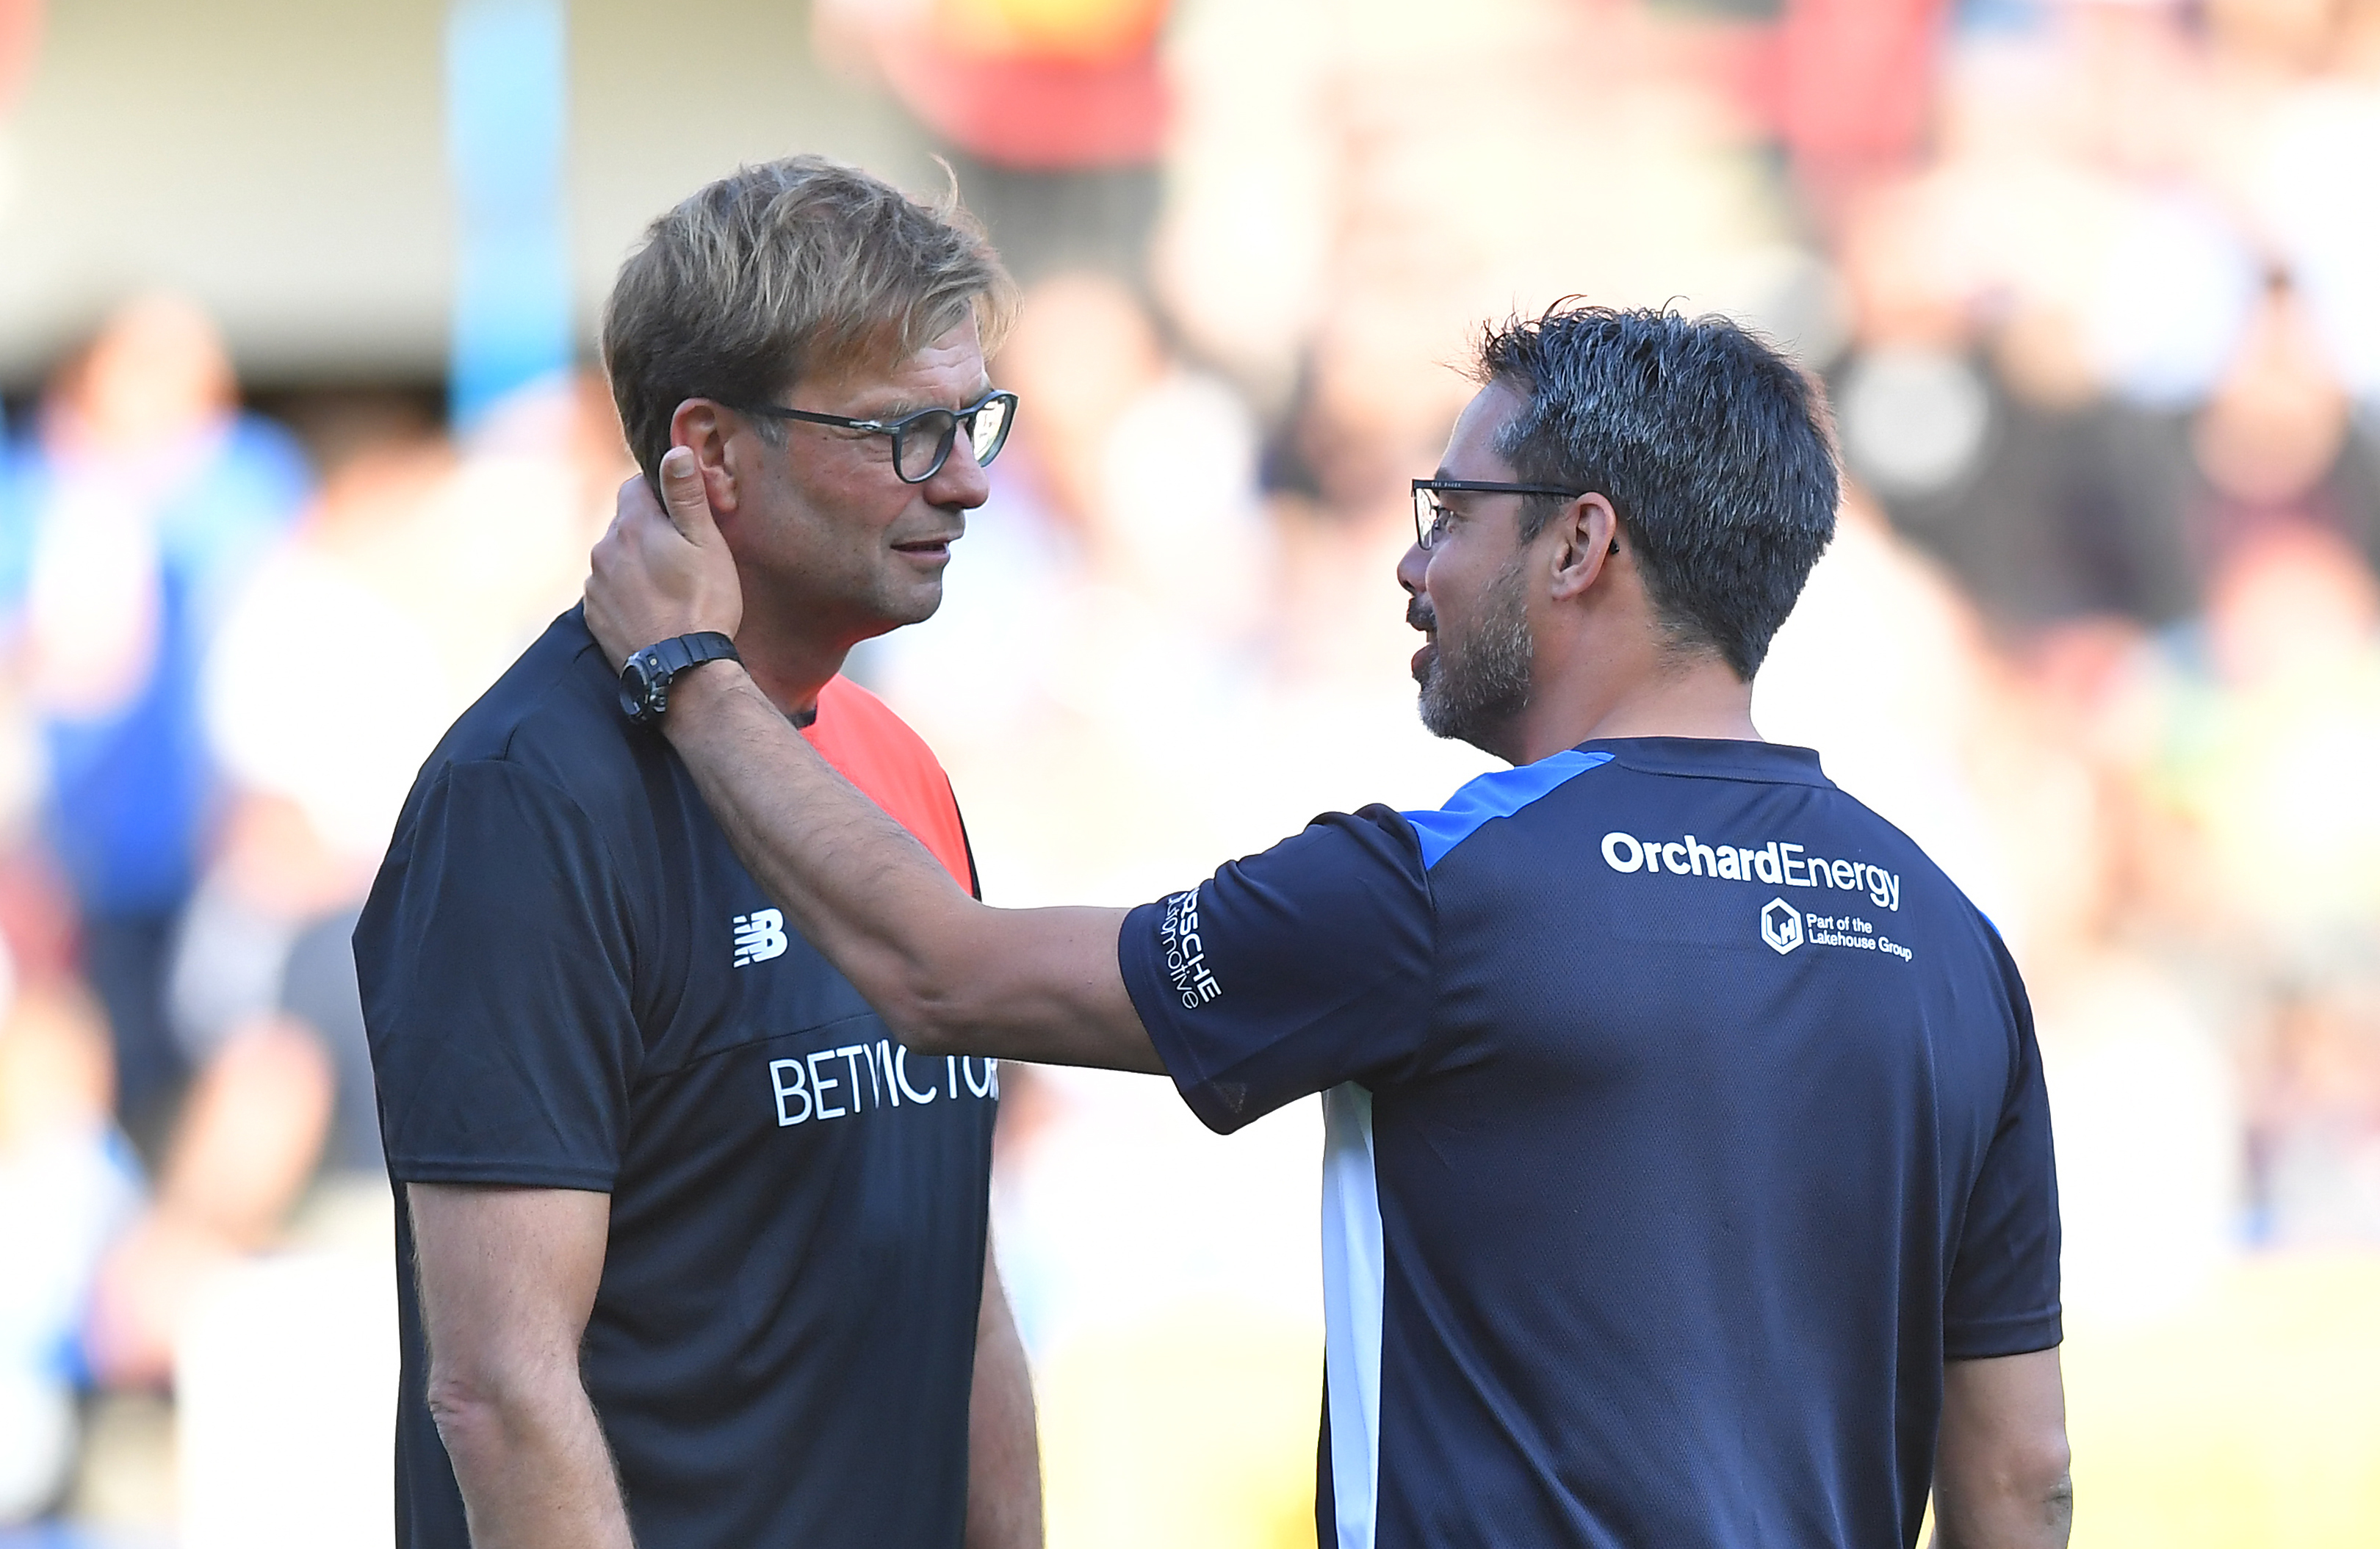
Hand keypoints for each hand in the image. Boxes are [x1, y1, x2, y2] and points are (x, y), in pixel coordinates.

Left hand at [585, 447, 743, 670]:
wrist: (683, 671)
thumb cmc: (703, 604)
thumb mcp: (707, 544)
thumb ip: (686, 495)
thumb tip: (676, 449)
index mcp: (633, 524)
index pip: (636, 486)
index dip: (661, 495)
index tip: (683, 516)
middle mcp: (604, 548)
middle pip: (625, 523)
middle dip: (648, 530)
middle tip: (682, 557)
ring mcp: (594, 584)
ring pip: (615, 557)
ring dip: (636, 563)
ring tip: (669, 589)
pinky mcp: (593, 614)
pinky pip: (608, 589)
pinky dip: (626, 593)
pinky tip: (653, 609)